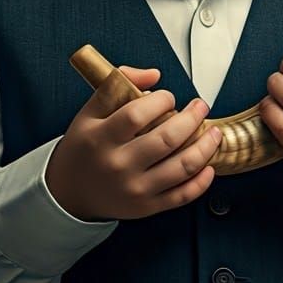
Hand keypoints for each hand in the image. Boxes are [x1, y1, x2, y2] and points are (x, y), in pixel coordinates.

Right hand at [44, 66, 222, 221]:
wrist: (70, 191)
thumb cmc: (85, 147)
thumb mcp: (90, 111)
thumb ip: (119, 83)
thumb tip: (154, 75)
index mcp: (101, 138)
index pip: (137, 115)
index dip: (160, 100)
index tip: (167, 96)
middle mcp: (118, 166)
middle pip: (166, 140)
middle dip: (192, 118)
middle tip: (200, 106)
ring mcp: (134, 190)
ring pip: (182, 167)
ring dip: (206, 147)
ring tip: (213, 132)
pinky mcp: (146, 207)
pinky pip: (183, 195)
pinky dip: (202, 180)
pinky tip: (208, 164)